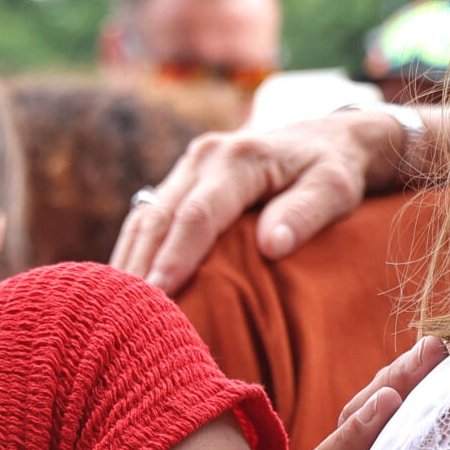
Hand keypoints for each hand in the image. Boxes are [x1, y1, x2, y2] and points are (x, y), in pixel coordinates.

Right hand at [109, 108, 416, 294]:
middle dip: (138, 266)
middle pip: (158, 218)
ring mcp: (186, 167)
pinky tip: (125, 285)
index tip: (160, 295)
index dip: (176, 256)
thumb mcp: (337, 188)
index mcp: (239, 158)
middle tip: (121, 312)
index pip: (197, 215)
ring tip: (113, 306)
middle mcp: (203, 157)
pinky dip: (134, 252)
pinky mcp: (179, 180)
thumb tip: (271, 246)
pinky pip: (146, 219)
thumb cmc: (337, 169)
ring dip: (128, 261)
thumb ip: (305, 213)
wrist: (328, 137)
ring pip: (144, 218)